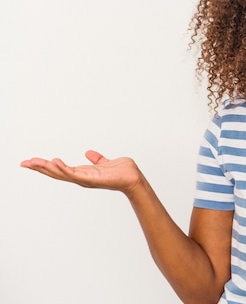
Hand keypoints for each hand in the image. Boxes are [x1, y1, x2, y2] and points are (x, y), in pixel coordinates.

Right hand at [21, 150, 143, 195]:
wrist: (134, 178)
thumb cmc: (122, 172)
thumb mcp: (106, 162)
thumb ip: (97, 159)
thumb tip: (89, 153)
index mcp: (83, 173)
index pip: (60, 169)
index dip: (46, 166)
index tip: (31, 161)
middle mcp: (81, 178)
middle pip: (56, 173)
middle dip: (40, 168)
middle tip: (24, 163)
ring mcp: (85, 179)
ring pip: (61, 174)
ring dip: (47, 168)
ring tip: (34, 162)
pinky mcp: (92, 179)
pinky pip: (74, 173)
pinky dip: (63, 168)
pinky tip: (54, 162)